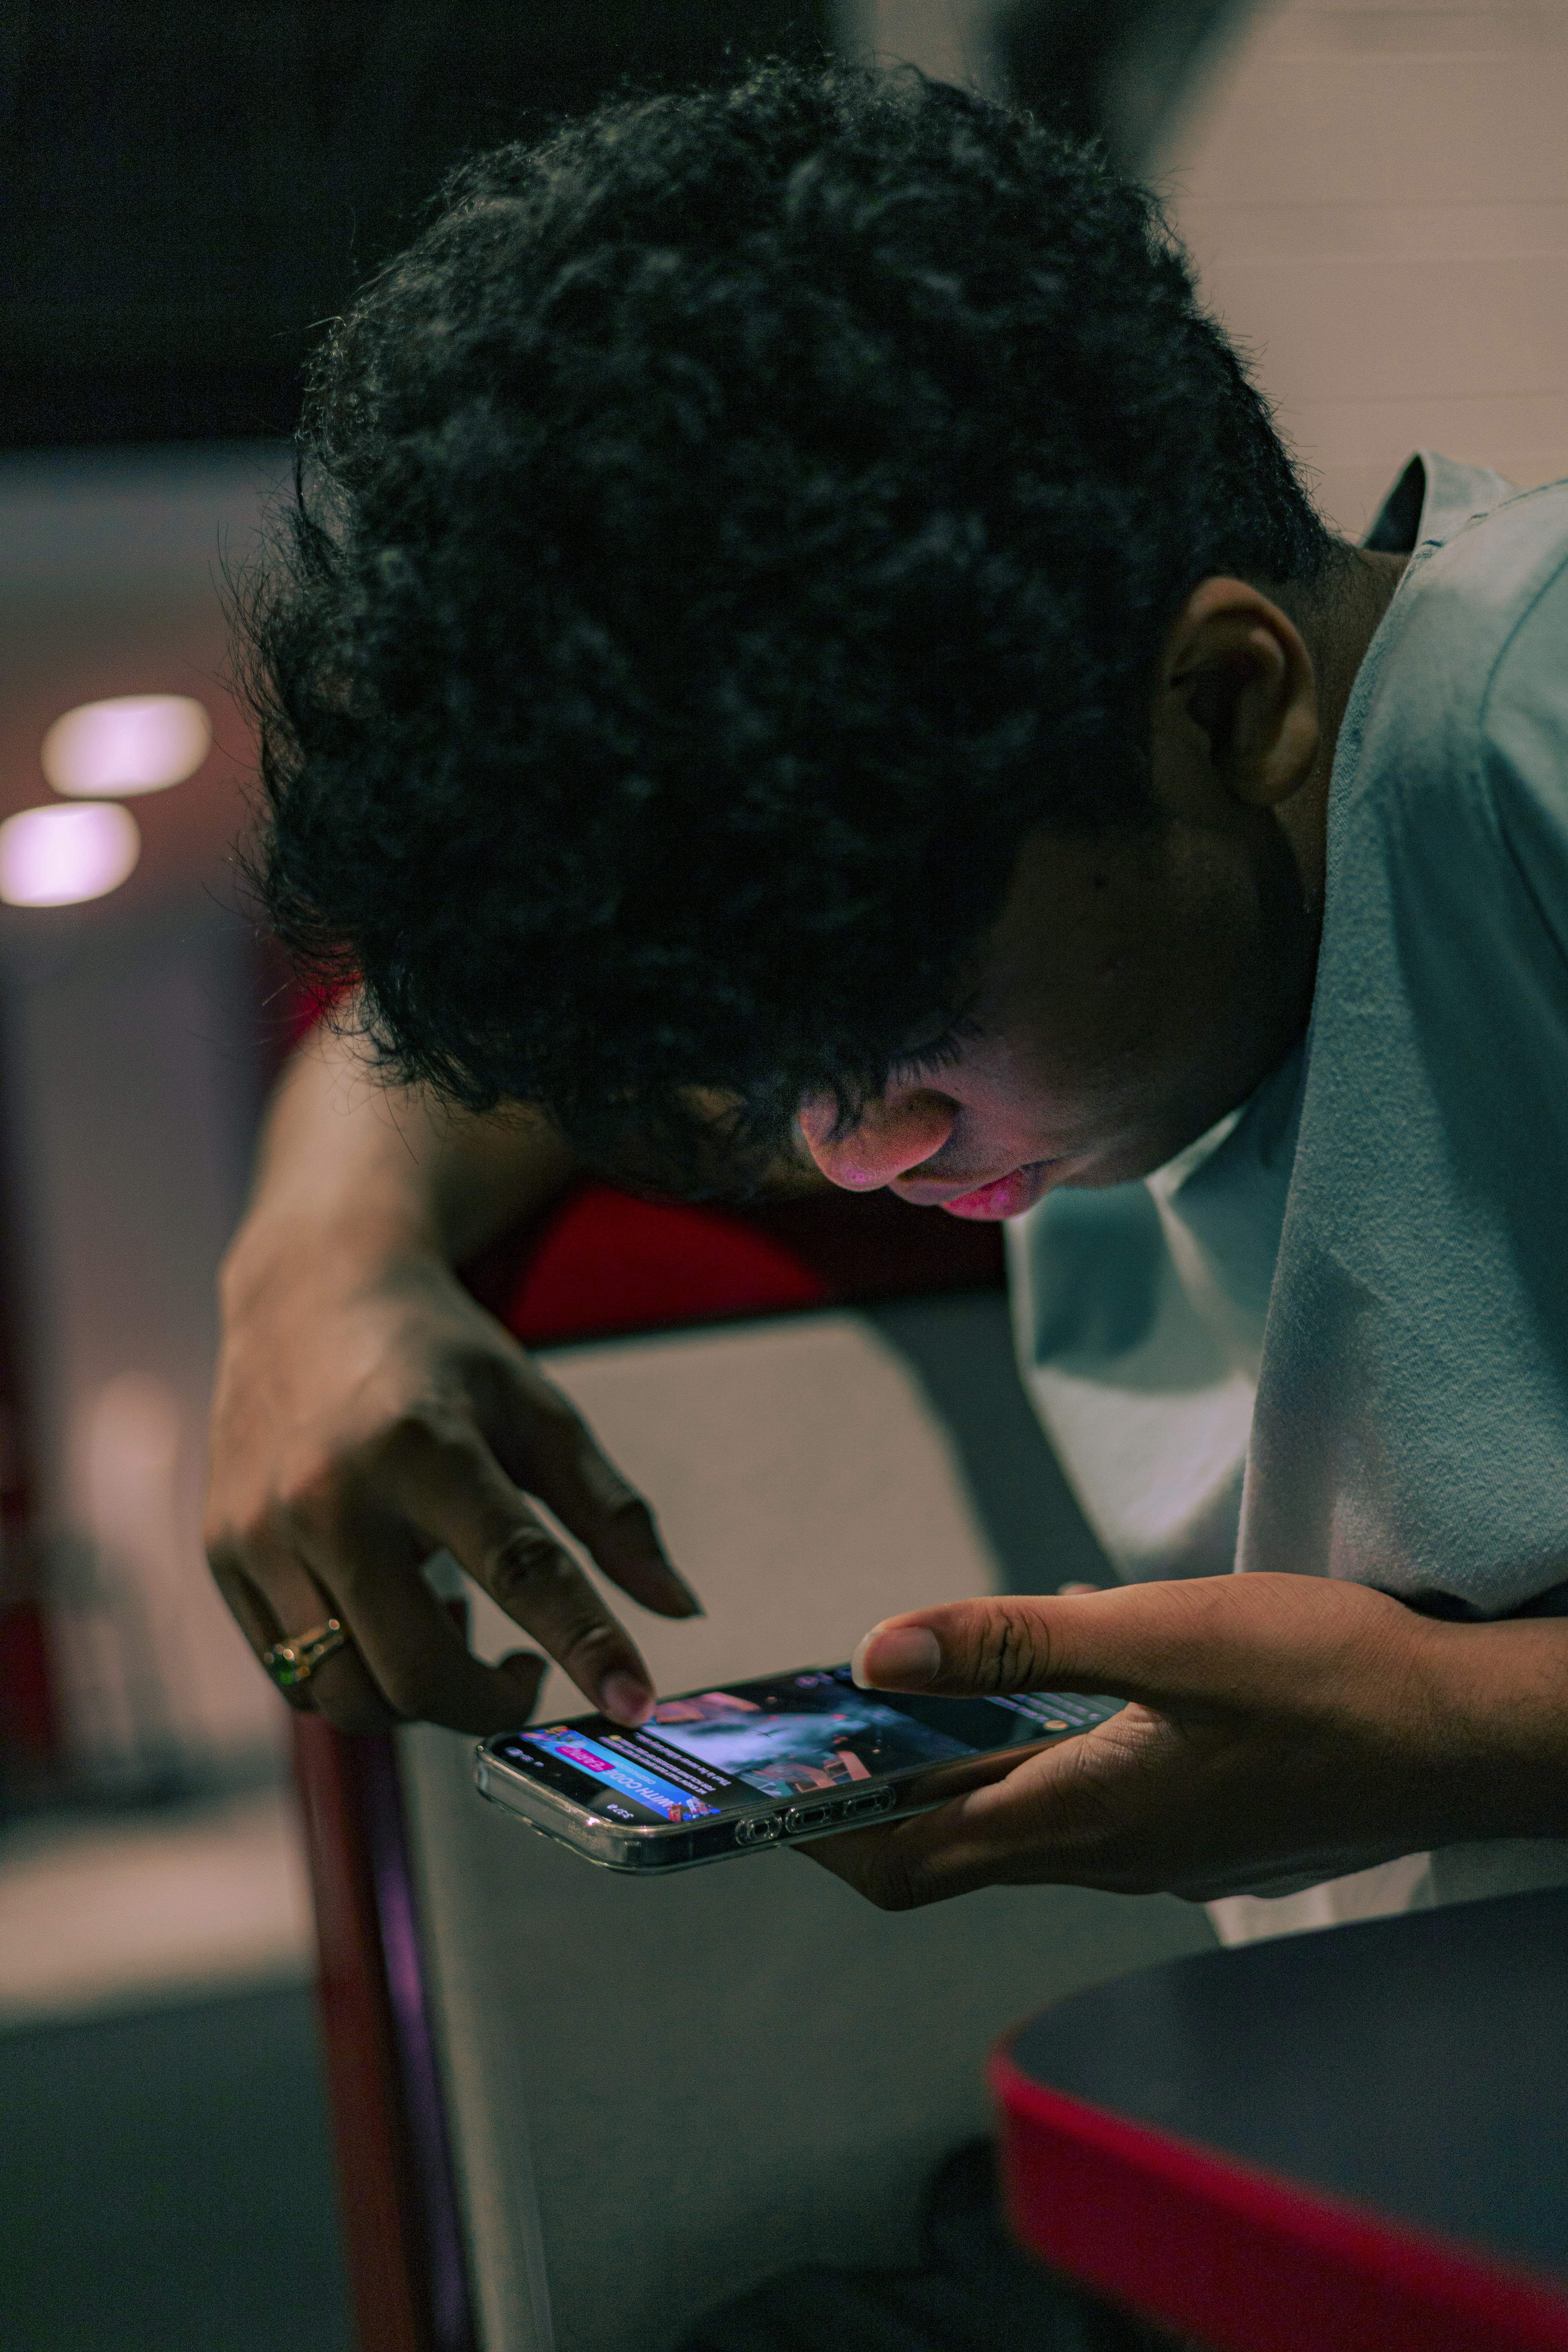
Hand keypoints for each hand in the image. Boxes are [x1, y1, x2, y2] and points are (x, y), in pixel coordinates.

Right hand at [205, 1228, 697, 1735]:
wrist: (309, 1293)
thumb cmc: (439, 1358)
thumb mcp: (539, 1413)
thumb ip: (612, 1514)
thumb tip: (682, 1607)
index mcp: (423, 1447)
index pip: (519, 1571)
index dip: (584, 1646)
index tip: (634, 1701)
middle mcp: (329, 1495)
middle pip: (417, 1670)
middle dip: (490, 1704)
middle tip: (526, 1670)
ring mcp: (262, 1533)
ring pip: (350, 1694)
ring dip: (419, 1698)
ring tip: (451, 1624)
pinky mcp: (223, 1558)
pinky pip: (295, 1677)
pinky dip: (357, 1675)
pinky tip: (389, 1613)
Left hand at [803, 1574, 1494, 1905]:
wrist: (1464, 1734)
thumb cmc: (1327, 1682)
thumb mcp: (1161, 1636)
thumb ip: (1015, 1643)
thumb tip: (878, 1650)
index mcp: (1083, 1820)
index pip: (908, 1861)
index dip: (823, 1832)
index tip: (762, 1792)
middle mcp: (1108, 1854)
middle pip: (949, 1847)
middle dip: (866, 1799)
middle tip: (809, 1736)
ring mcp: (1156, 1845)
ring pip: (1015, 1822)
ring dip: (946, 1774)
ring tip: (897, 1702)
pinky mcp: (1194, 1820)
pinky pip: (1078, 1802)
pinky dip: (1024, 1760)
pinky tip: (1037, 1693)